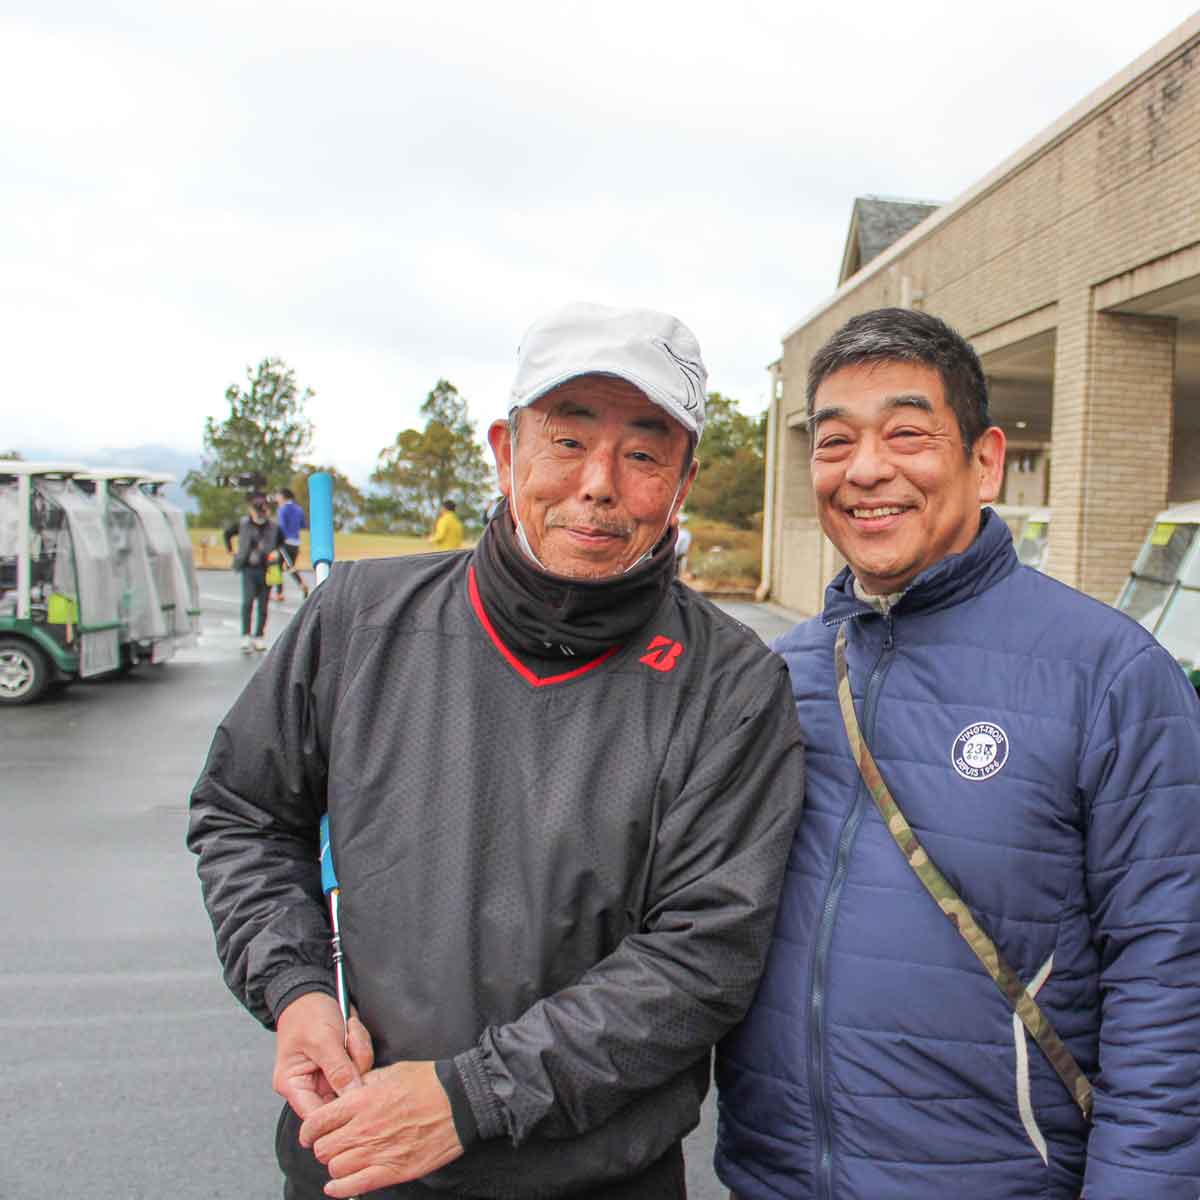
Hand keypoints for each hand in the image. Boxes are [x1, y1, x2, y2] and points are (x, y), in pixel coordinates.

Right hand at [273, 993, 373, 1119]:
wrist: (314, 989)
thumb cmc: (307, 1013)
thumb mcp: (322, 1040)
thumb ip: (338, 1070)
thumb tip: (352, 1098)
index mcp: (294, 1085)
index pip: (315, 1118)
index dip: (336, 1114)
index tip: (355, 1097)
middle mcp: (311, 1085)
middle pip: (341, 1099)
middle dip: (352, 1070)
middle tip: (348, 1043)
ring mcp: (330, 1075)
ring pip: (356, 1080)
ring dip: (358, 1052)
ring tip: (348, 1029)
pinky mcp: (344, 1063)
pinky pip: (362, 1064)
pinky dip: (361, 1045)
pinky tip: (351, 1028)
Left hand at [299, 1060, 463, 1197]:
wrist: (460, 1100)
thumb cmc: (429, 1082)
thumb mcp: (391, 1071)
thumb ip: (365, 1083)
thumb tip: (348, 1092)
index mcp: (362, 1100)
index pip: (317, 1121)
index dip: (309, 1129)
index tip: (311, 1133)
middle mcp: (364, 1128)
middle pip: (323, 1148)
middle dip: (324, 1146)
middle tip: (333, 1143)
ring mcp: (377, 1151)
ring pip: (335, 1168)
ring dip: (337, 1164)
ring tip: (345, 1158)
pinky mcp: (392, 1171)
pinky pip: (353, 1187)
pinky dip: (340, 1189)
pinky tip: (337, 1186)